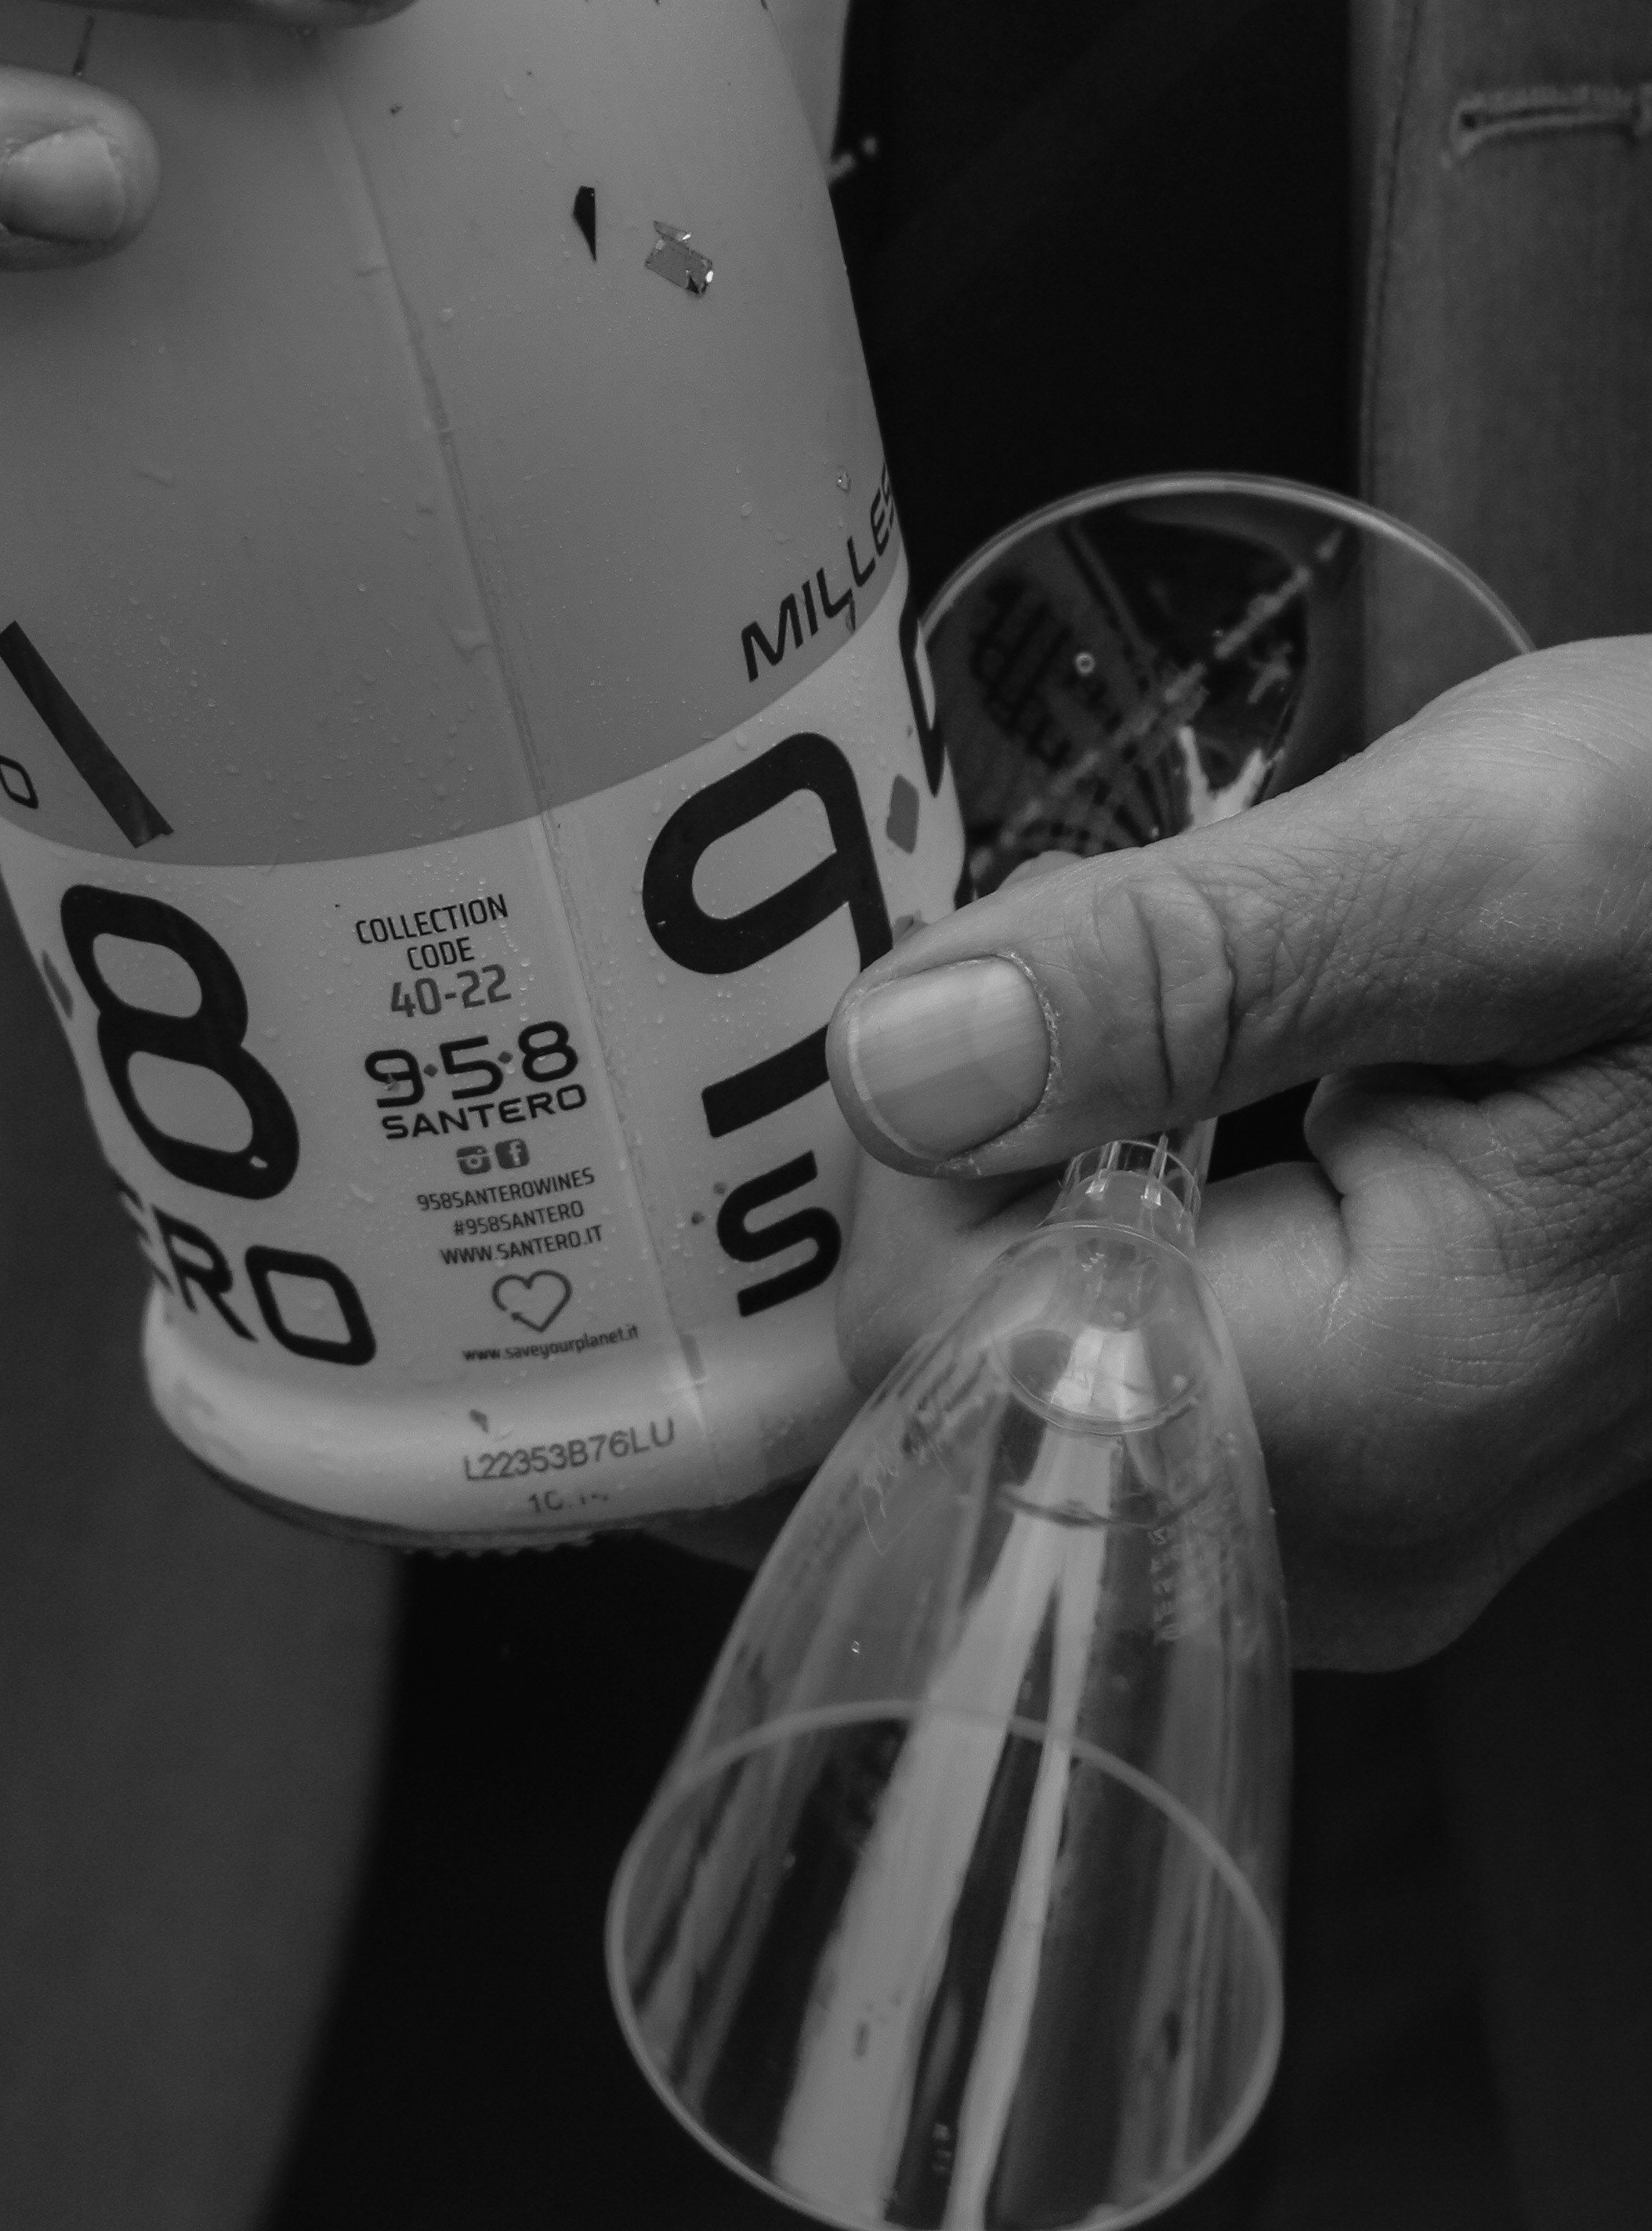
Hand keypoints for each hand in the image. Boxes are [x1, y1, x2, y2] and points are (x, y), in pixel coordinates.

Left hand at [822, 641, 1651, 1665]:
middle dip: (936, 1144)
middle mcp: (1344, 1527)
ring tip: (1102, 985)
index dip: (901, 1149)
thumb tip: (899, 1069)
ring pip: (1000, 1353)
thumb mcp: (1487, 858)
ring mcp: (1338, 1502)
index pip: (942, 1367)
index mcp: (1377, 1417)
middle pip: (951, 1377)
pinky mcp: (1329, 1433)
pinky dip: (1054, 1180)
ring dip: (989, 1148)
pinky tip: (1121, 1059)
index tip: (986, 971)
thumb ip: (1187, 971)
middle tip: (1045, 951)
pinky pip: (1086, 1338)